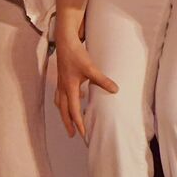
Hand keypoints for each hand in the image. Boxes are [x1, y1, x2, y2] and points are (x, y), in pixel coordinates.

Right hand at [53, 23, 117, 140]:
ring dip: (64, 113)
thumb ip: (103, 80)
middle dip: (68, 123)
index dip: (78, 123)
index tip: (83, 134)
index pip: (74, 110)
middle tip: (72, 134)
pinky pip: (61, 94)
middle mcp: (63, 87)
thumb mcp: (91, 68)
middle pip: (63, 110)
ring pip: (60, 102)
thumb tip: (115, 90)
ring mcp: (60, 82)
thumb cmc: (76, 54)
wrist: (65, 41)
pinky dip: (65, 100)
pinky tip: (76, 97)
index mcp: (69, 88)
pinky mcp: (61, 77)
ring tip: (69, 120)